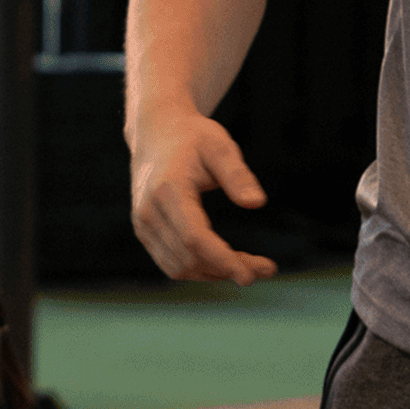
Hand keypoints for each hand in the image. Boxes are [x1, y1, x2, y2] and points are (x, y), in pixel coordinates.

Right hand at [130, 113, 276, 285]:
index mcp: (168, 190)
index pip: (195, 238)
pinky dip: (200, 270)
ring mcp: (142, 224)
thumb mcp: (220, 147)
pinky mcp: (144, 232)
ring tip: (249, 266)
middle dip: (228, 269)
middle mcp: (149, 211)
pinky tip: (224, 263)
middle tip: (266, 268)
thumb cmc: (193, 138)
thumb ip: (238, 174)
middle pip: (190, 257)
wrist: (156, 133)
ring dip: (215, 274)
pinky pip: (171, 264)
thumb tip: (257, 203)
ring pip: (179, 267)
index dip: (222, 260)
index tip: (250, 275)